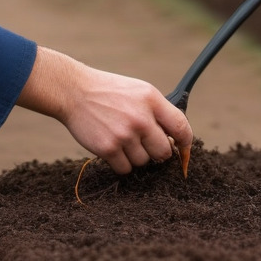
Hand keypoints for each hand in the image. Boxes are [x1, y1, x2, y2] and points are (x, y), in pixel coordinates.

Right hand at [16, 47, 190, 174]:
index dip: (186, 144)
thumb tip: (176, 138)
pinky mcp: (108, 148)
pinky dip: (121, 163)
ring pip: (143, 162)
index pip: (181, 127)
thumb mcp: (139, 91)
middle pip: (164, 152)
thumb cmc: (110, 92)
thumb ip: (158, 111)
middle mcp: (140, 117)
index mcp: (152, 100)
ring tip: (123, 138)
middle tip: (144, 143)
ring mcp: (124, 134)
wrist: (74, 91)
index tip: (183, 151)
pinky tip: (113, 147)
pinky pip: (125, 169)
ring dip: (136, 156)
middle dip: (157, 152)